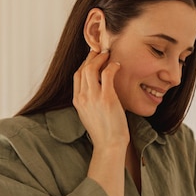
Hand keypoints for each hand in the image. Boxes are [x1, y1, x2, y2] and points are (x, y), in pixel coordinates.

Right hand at [72, 50, 127, 195]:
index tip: (92, 58)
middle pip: (83, 69)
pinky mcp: (107, 98)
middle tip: (101, 50)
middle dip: (92, 57)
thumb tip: (97, 91)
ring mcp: (93, 97)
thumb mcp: (90, 115)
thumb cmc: (104, 132)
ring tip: (108, 53)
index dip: (84, 64)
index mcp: (77, 101)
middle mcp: (83, 97)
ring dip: (101, 58)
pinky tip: (117, 65)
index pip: (77, 76)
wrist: (109, 144)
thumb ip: (90, 101)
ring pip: (93, 68)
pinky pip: (108, 74)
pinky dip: (112, 66)